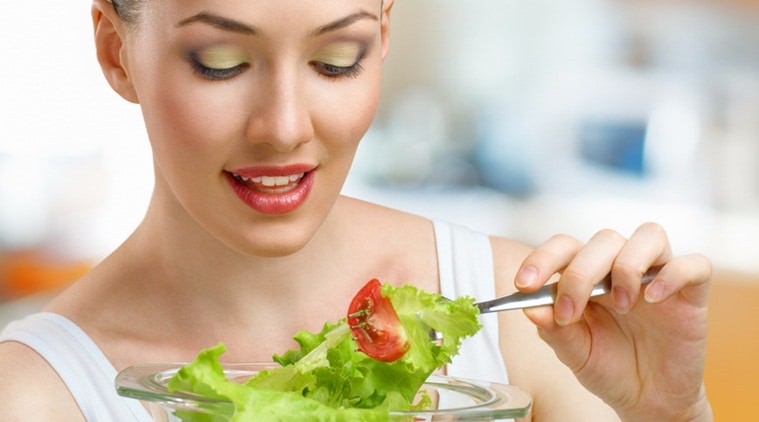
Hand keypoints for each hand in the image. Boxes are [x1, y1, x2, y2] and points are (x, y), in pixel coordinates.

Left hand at [516, 222, 712, 420]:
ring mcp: (657, 275)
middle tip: (571, 310)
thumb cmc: (608, 368)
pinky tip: (654, 300)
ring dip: (628, 266)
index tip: (525, 284)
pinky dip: (673, 275)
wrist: (648, 399)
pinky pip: (693, 264)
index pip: (565, 247)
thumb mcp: (575, 353)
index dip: (543, 258)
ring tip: (622, 306)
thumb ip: (554, 330)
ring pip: (649, 235)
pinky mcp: (691, 292)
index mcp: (586, 275)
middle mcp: (620, 267)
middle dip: (581, 272)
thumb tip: (531, 308)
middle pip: (604, 239)